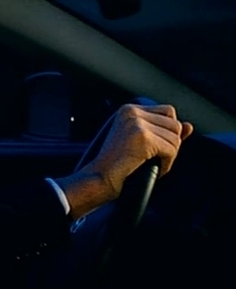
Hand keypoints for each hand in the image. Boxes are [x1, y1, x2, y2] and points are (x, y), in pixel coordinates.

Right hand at [58, 104, 193, 218]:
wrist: (99, 179)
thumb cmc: (117, 165)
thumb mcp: (142, 143)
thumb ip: (164, 132)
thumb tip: (190, 126)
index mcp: (129, 110)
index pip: (168, 112)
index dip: (167, 132)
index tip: (156, 147)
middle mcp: (132, 112)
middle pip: (175, 124)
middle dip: (170, 144)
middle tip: (154, 158)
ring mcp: (137, 124)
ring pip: (175, 138)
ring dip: (168, 155)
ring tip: (151, 164)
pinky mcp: (143, 138)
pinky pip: (171, 150)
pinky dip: (166, 164)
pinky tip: (153, 169)